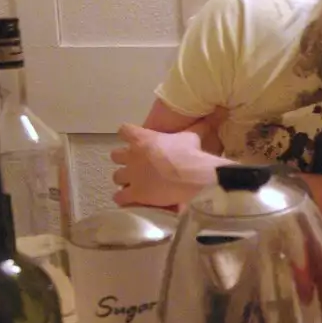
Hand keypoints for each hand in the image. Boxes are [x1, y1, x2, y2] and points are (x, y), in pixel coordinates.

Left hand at [110, 123, 227, 206]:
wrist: (194, 176)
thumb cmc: (191, 154)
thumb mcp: (192, 137)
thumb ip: (193, 129)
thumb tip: (206, 121)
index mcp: (142, 139)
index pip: (124, 130)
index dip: (129, 135)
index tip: (137, 141)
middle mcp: (132, 156)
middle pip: (115, 155)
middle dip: (124, 161)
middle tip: (136, 166)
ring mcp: (132, 175)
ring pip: (116, 177)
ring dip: (125, 180)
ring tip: (136, 184)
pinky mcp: (135, 193)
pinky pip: (119, 197)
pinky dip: (124, 199)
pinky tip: (132, 200)